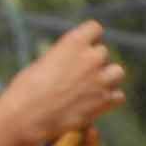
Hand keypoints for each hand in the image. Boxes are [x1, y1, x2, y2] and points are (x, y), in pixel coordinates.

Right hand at [0, 22, 126, 144]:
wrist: (27, 116)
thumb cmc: (27, 88)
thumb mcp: (43, 62)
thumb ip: (66, 57)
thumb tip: (76, 62)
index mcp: (73, 42)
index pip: (94, 28)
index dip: (88, 38)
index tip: (81, 47)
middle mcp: (91, 58)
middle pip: (103, 52)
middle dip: (93, 61)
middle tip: (78, 74)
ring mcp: (101, 80)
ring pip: (117, 72)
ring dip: (107, 77)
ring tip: (90, 87)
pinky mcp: (105, 101)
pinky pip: (118, 95)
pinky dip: (108, 98)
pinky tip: (94, 102)